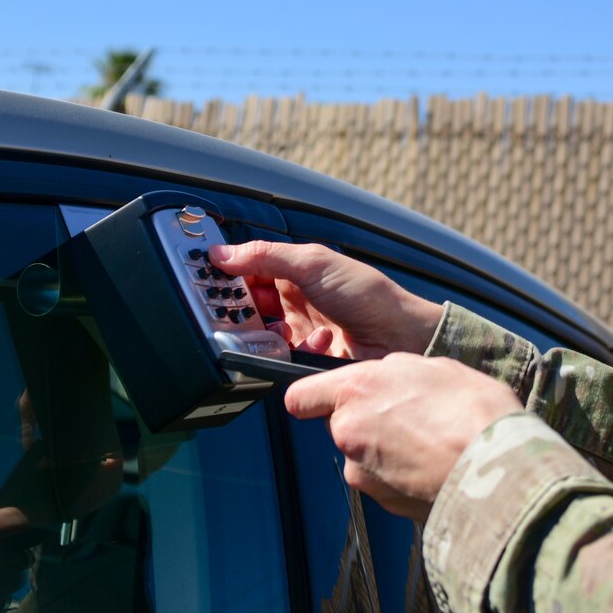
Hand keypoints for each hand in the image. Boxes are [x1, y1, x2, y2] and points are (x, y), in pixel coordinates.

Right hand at [208, 241, 443, 359]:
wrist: (402, 338)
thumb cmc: (369, 296)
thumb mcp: (314, 264)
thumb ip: (266, 256)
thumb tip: (222, 254)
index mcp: (296, 271)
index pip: (248, 270)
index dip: (230, 276)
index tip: (210, 280)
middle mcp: (296, 300)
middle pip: (250, 305)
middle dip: (244, 310)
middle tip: (238, 312)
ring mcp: (301, 330)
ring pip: (262, 334)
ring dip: (273, 333)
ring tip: (286, 331)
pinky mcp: (307, 358)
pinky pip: (282, 358)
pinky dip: (299, 351)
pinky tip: (321, 344)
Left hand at [284, 354, 519, 521]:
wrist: (497, 470)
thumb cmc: (473, 412)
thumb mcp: (434, 368)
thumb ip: (395, 372)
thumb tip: (384, 377)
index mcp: (356, 390)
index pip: (300, 398)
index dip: (314, 398)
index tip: (327, 399)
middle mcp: (347, 432)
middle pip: (339, 424)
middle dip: (365, 420)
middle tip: (409, 416)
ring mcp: (361, 472)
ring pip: (362, 454)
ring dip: (384, 450)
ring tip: (430, 444)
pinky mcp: (380, 501)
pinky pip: (382, 481)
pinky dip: (400, 475)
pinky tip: (432, 467)